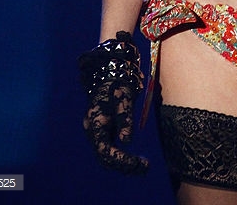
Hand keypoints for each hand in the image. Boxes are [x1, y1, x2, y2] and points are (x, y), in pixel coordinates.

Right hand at [79, 31, 148, 174]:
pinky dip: (122, 156)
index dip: (121, 160)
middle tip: (144, 168)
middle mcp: (92, 130)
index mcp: (94, 123)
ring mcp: (97, 130)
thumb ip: (125, 119)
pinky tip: (136, 158)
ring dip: (123, 163)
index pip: (105, 151)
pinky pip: (110, 148)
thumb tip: (127, 140)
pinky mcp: (103, 129)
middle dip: (124, 165)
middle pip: (105, 157)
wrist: (110, 69)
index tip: (137, 163)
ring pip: (107, 154)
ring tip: (143, 167)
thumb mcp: (123, 97)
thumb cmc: (117, 82)